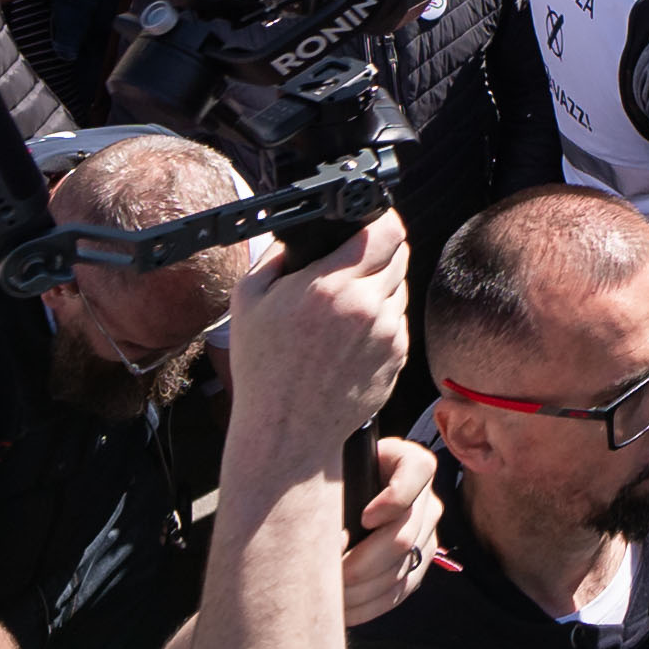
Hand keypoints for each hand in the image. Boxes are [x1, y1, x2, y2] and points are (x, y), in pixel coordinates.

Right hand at [221, 210, 415, 486]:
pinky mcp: (398, 356)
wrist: (287, 429)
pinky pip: (398, 320)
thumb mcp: (248, 300)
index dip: (382, 219)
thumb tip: (298, 234)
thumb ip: (274, 255)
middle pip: (400, 253)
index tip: (372, 220)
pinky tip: (353, 333)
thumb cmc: (263, 369)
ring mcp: (386, 333)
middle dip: (380, 249)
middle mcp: (365, 306)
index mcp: (328, 286)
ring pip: (400, 286)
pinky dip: (383, 317)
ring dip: (382, 284)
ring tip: (347, 303)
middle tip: (355, 261)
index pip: (385, 230)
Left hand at [336, 432, 447, 625]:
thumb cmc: (339, 476)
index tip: (364, 518)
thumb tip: (330, 537)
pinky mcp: (418, 566)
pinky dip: (369, 605)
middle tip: (326, 573)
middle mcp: (427, 501)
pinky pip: (399, 592)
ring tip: (327, 595)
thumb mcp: (340, 467)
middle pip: (403, 537)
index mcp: (412, 463)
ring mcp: (428, 536)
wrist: (349, 491)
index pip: (417, 472)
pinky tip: (343, 610)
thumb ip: (336, 485)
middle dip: (361, 562)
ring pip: (399, 571)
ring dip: (360, 590)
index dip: (393, 499)